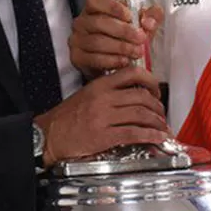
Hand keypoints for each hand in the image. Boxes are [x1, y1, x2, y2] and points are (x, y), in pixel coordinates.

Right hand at [35, 66, 168, 165]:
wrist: (48, 135)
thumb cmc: (66, 118)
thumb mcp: (86, 95)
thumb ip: (107, 92)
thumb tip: (132, 94)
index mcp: (100, 85)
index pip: (133, 73)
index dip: (151, 81)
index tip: (156, 91)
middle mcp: (104, 98)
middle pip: (142, 96)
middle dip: (158, 107)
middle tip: (161, 114)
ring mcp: (104, 117)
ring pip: (141, 114)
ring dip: (157, 122)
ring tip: (162, 127)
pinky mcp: (104, 136)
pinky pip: (134, 133)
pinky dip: (150, 135)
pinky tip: (157, 137)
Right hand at [69, 0, 163, 77]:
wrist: (112, 65)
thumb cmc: (123, 41)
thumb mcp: (140, 26)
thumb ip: (150, 19)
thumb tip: (149, 21)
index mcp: (94, 9)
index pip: (95, 1)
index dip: (113, 7)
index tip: (130, 16)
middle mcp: (82, 22)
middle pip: (99, 22)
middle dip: (123, 31)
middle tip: (140, 38)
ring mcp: (77, 40)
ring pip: (97, 41)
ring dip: (120, 47)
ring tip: (136, 52)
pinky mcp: (77, 57)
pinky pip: (93, 58)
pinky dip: (111, 60)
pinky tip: (124, 61)